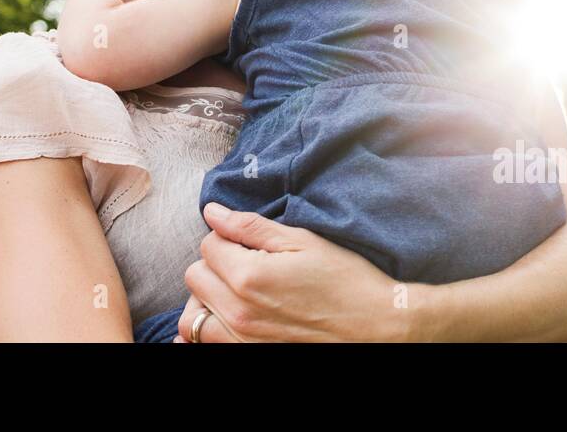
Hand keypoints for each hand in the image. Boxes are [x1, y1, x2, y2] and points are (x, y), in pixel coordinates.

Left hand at [172, 202, 410, 342]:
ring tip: (233, 290)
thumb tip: (212, 212)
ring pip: (191, 316)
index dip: (227, 237)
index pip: (207, 245)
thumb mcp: (301, 241)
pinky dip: (205, 329)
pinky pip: (203, 344)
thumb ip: (250, 227)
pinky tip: (224, 317)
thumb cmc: (343, 280)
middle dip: (213, 264)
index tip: (250, 242)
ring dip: (205, 298)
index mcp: (249, 276)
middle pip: (194, 277)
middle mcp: (238, 312)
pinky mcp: (249, 354)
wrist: (375, 327)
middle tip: (243, 262)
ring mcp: (242, 339)